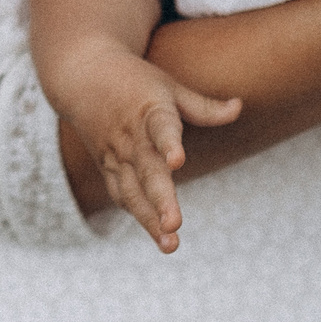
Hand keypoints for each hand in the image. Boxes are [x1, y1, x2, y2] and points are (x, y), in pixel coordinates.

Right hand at [57, 48, 241, 251]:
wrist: (81, 77)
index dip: (169, 144)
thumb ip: (203, 106)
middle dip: (160, 200)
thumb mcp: (168, 86)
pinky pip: (122, 195)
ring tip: (170, 244)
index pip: (160, 128)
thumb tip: (239, 107)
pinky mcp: (107, 168)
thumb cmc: (134, 81)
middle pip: (146, 171)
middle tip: (175, 224)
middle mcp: (131, 137)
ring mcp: (116, 156)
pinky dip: (138, 215)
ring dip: (149, 219)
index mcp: (149, 111)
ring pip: (131, 192)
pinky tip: (158, 236)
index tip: (178, 160)